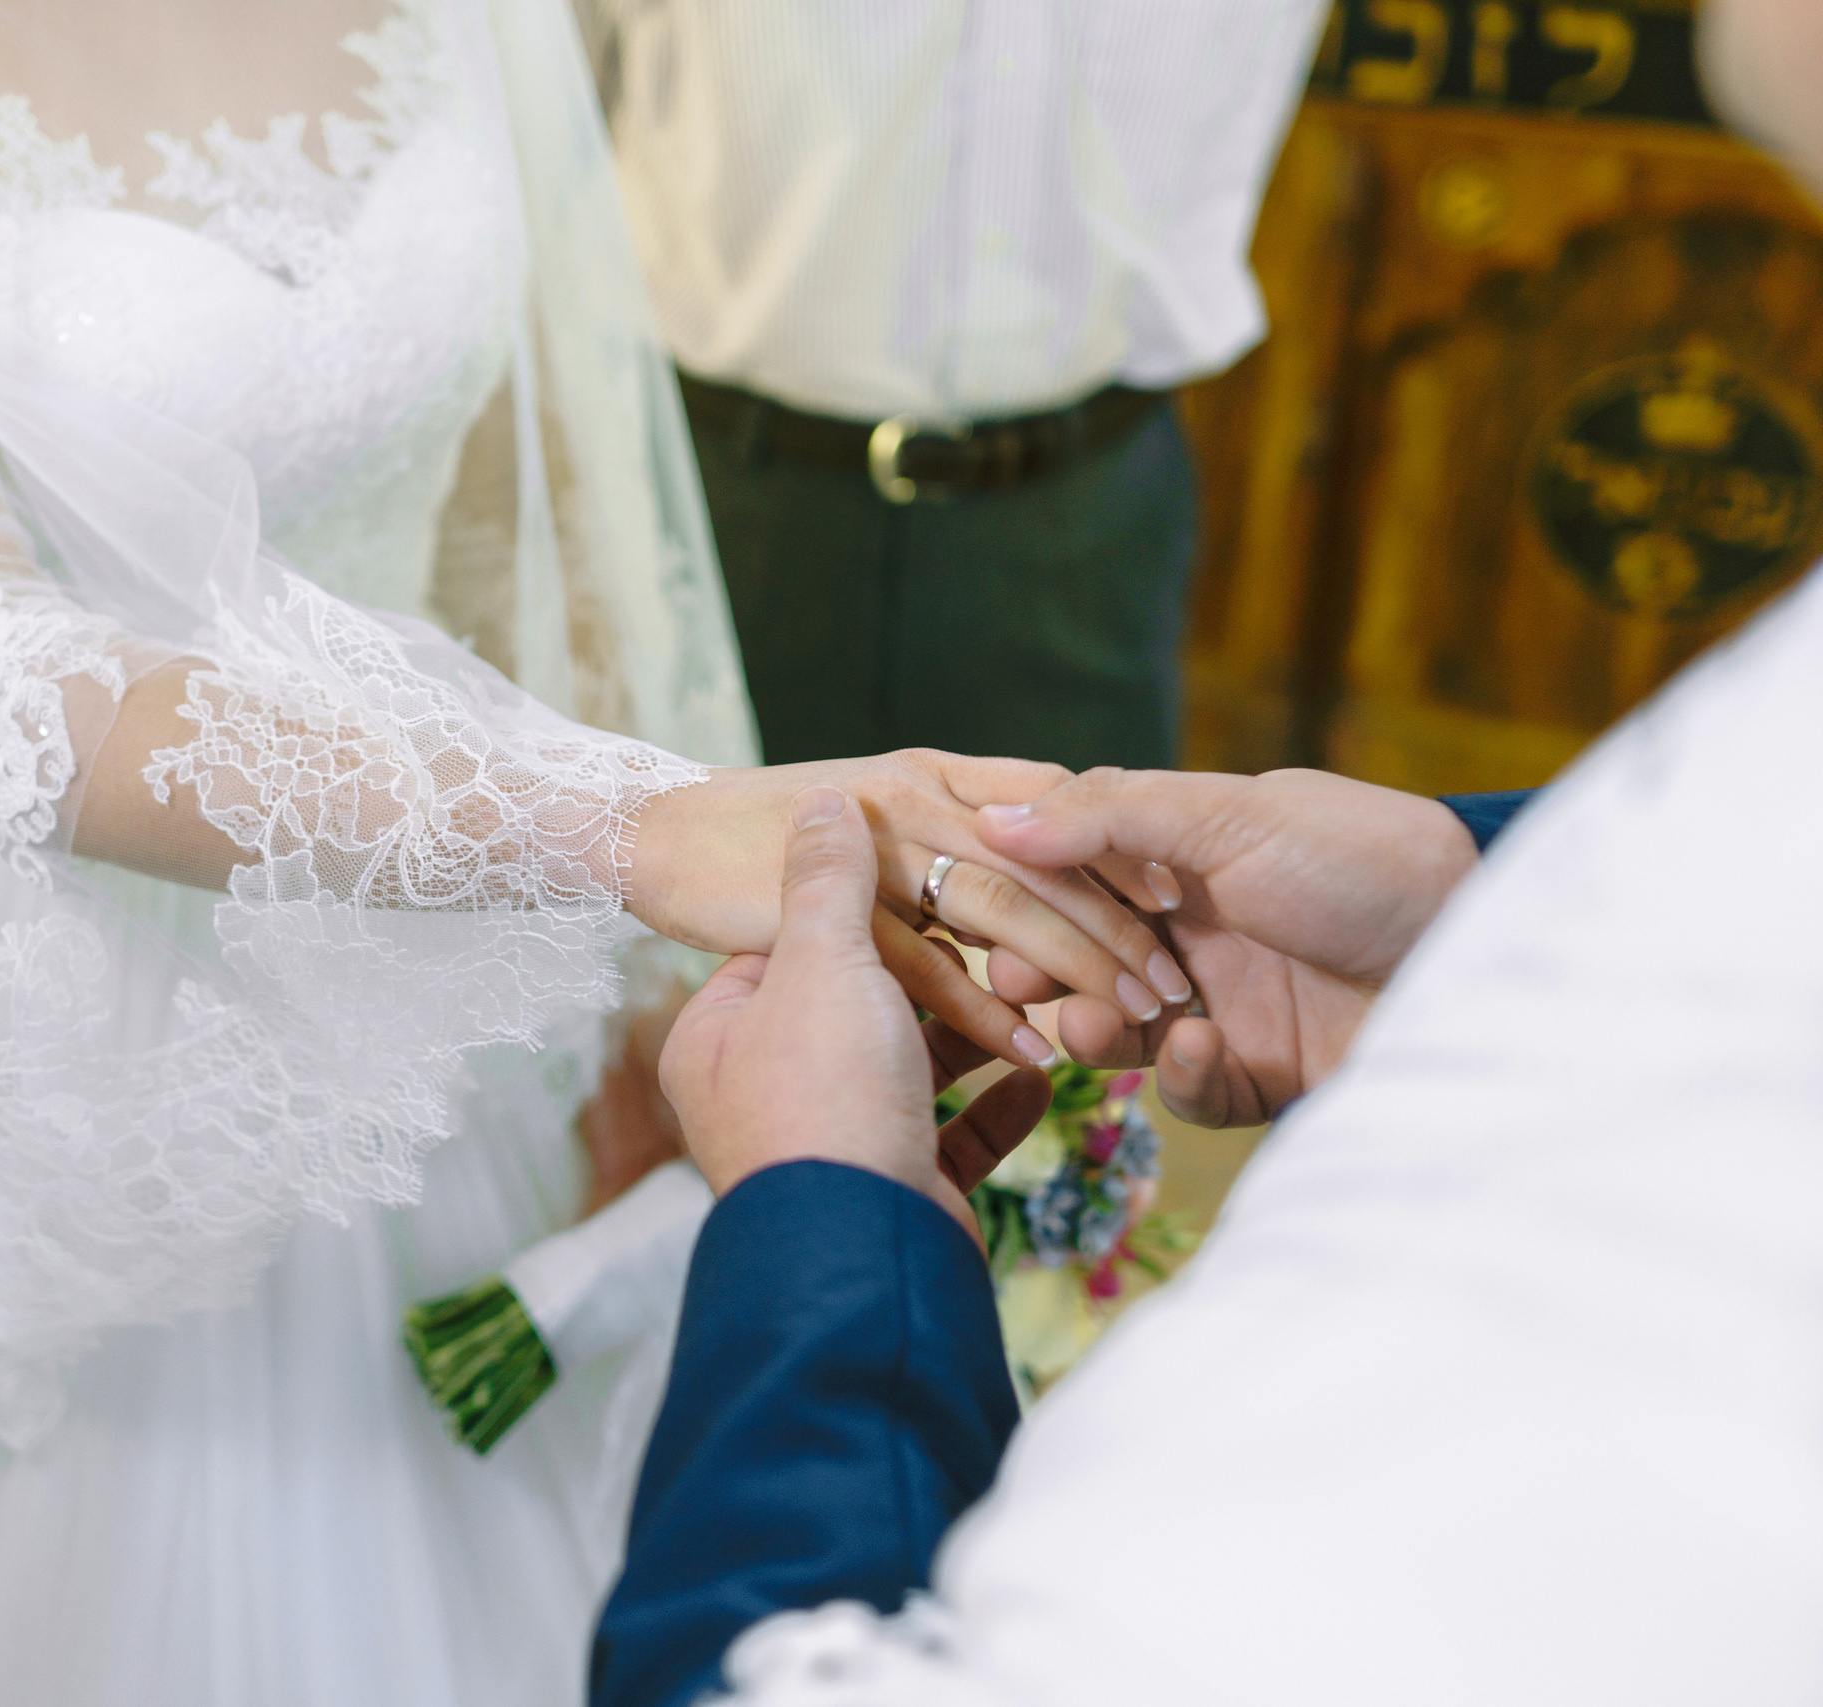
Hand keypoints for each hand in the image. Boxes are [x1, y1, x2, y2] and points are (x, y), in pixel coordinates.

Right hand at [631, 752, 1194, 1073]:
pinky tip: (1028, 1054)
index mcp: (931, 772)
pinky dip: (983, 1013)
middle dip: (1119, 924)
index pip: (1050, 798)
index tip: (1178, 895)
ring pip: (1002, 911)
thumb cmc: (751, 828)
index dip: (1118, 844)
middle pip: (1044, 863)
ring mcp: (876, 854)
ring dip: (1074, 969)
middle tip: (1178, 980)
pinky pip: (927, 968)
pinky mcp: (834, 914)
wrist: (649, 833)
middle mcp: (916, 800)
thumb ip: (940, 827)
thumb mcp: (868, 806)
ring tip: (1132, 1018)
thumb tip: (1002, 860)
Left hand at [658, 786, 1056, 1236]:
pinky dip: (999, 1106)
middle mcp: (762, 1091)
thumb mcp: (820, 962)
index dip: (868, 907)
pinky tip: (1046, 1079)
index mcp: (719, 1033)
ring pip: (912, 1069)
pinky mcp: (892, 1190)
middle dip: (941, 979)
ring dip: (981, 1038)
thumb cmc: (823, 1098)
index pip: (793, 943)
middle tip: (1002, 942)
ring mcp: (829, 1146)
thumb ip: (827, 878)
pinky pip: (951, 1135)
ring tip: (1041, 1003)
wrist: (862, 1252)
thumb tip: (824, 798)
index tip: (935, 884)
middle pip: (861, 1007)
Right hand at [973, 767, 1478, 1126]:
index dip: (1031, 895)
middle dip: (1048, 969)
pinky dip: (1180, 1073)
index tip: (986, 908)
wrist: (1478, 950)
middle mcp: (1202, 930)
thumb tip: (995, 817)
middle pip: (1088, 956)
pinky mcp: (1265, 1073)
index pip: (1080, 876)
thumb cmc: (1365, 861)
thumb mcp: (1230, 816)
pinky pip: (1192, 1086)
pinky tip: (1196, 1046)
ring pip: (1125, 1029)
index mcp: (1189, 857)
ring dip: (1095, 1025)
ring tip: (1090, 1026)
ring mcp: (1232, 1004)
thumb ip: (1109, 815)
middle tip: (1020, 981)